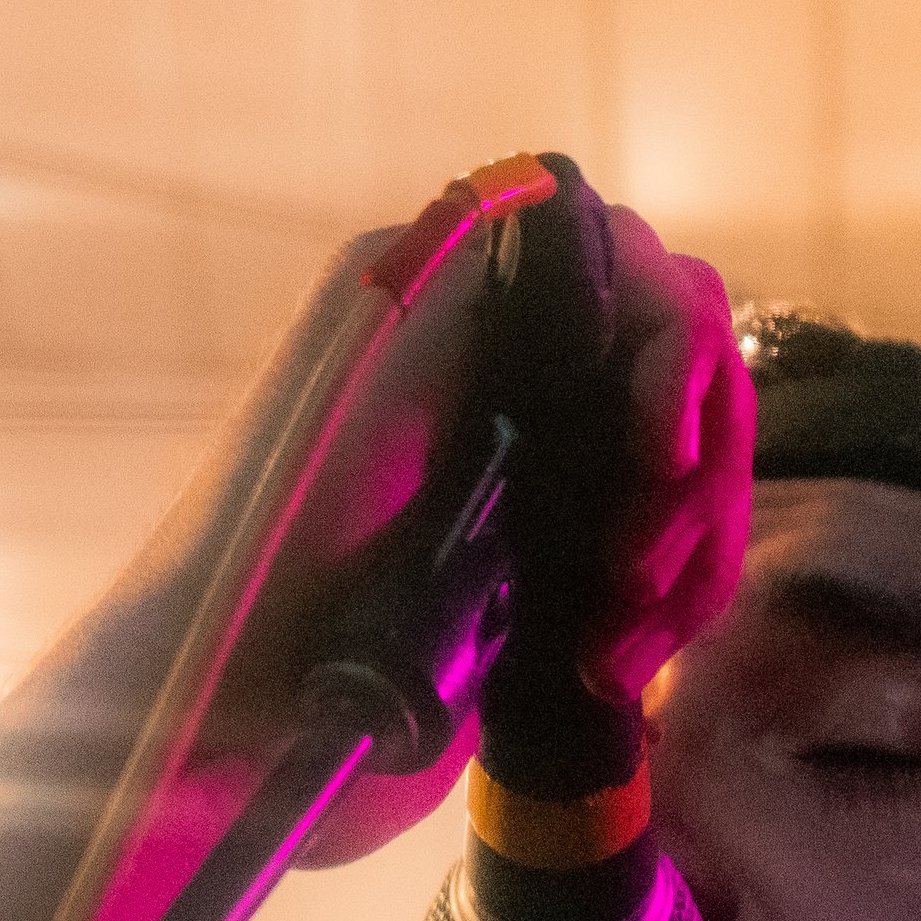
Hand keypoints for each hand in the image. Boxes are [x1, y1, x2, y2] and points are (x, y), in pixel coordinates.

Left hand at [203, 195, 755, 867]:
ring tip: (614, 650)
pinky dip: (662, 621)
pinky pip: (665, 568)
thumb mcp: (361, 381)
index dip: (676, 353)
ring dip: (684, 567)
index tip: (659, 450)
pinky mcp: (550, 576)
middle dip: (688, 484)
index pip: (635, 273)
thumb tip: (572, 202)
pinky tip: (608, 670)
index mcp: (461, 302)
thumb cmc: (269, 547)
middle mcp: (510, 370)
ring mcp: (539, 474)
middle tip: (631, 575)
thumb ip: (469, 284)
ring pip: (690, 482)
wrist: (230, 718)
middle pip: (685, 380)